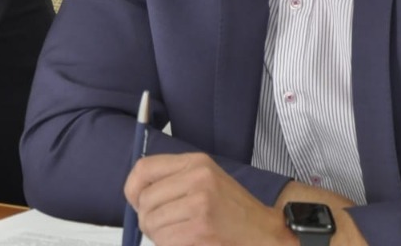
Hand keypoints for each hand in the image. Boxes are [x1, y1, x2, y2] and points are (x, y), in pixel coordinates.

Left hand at [124, 153, 293, 245]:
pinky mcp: (200, 228)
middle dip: (147, 219)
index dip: (132, 188)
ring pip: (152, 222)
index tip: (135, 201)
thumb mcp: (206, 181)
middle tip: (163, 227)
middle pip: (144, 200)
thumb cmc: (235, 212)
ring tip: (179, 235)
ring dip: (159, 235)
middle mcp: (196, 178)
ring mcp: (199, 203)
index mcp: (195, 162)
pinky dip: (169, 245)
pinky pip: (165, 239)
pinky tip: (187, 242)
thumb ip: (174, 181)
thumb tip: (136, 195)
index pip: (144, 168)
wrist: (268, 233)